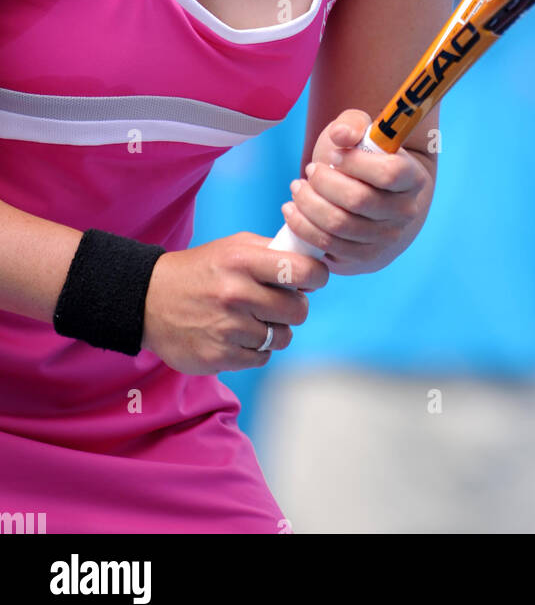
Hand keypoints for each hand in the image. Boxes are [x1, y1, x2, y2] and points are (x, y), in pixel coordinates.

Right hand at [141, 232, 329, 374]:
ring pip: (282, 338)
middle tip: (280, 303)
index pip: (303, 271)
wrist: (148, 300)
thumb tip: (313, 264)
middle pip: (299, 310)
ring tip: (254, 319)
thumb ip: (273, 251)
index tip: (314, 279)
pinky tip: (238, 335)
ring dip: (274, 330)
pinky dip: (255, 349)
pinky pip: (261, 358)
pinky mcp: (219, 357)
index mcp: (243, 261)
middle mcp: (237, 294)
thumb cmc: (201, 270)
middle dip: (295, 307)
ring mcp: (228, 329)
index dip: (317, 276)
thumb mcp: (233, 247)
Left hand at [281, 109, 434, 275]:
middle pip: (358, 201)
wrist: (375, 197)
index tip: (333, 155)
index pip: (388, 173)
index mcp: (414, 178)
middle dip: (323, 183)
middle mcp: (406, 213)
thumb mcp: (362, 133)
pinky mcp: (364, 259)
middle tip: (310, 171)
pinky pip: (328, 246)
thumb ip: (353, 124)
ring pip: (339, 225)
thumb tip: (341, 136)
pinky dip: (303, 227)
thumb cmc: (366, 160)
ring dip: (308, 204)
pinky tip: (292, 209)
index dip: (355, 163)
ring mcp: (386, 239)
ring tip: (297, 188)